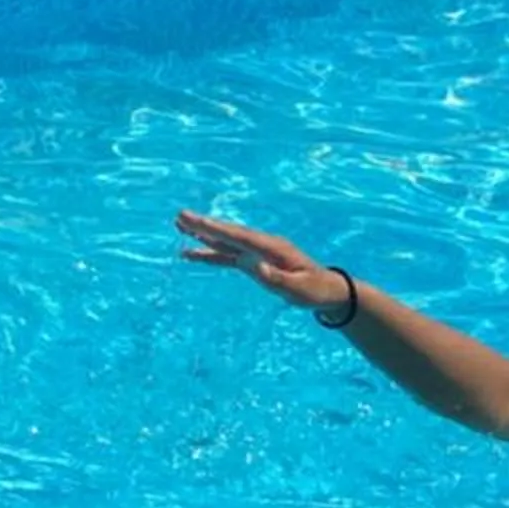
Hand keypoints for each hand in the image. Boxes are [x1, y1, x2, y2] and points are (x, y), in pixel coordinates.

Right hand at [176, 210, 345, 311]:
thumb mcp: (297, 289)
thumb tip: (250, 264)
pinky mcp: (255, 261)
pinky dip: (210, 253)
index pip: (239, 237)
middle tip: (180, 216)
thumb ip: (274, 277)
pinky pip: (228, 255)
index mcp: (272, 248)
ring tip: (180, 226)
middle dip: (204, 226)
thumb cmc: (314, 291)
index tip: (196, 221)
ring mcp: (258, 252)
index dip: (216, 230)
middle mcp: (262, 245)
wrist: (328, 291)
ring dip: (203, 234)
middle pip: (228, 234)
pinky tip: (192, 253)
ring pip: (226, 242)